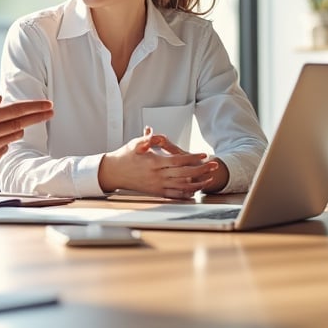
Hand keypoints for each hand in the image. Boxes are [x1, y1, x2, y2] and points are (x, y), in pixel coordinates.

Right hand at [0, 96, 52, 173]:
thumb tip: (1, 100)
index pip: (15, 110)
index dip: (34, 107)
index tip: (47, 105)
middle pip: (20, 124)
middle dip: (38, 117)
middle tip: (51, 112)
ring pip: (12, 137)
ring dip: (14, 130)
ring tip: (0, 127)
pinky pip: (3, 150)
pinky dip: (2, 143)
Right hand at [98, 128, 228, 198]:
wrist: (113, 172)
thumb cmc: (124, 156)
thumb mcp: (135, 143)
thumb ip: (147, 138)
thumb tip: (155, 133)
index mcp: (154, 163)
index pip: (178, 160)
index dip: (192, 157)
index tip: (203, 154)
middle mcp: (157, 176)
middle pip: (184, 173)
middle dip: (201, 169)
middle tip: (214, 165)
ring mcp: (157, 185)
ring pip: (182, 186)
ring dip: (198, 183)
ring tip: (209, 178)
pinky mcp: (156, 192)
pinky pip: (175, 194)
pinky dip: (187, 193)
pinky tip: (195, 190)